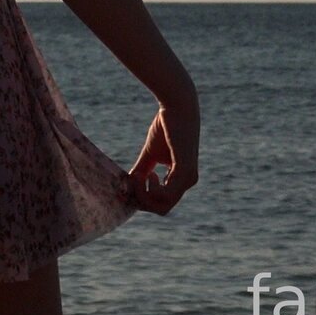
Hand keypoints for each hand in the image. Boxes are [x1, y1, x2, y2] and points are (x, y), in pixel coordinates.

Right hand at [126, 94, 198, 214]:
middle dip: (141, 199)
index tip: (129, 182)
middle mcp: (188, 181)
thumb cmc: (165, 126)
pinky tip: (146, 174)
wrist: (177, 106)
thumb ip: (142, 171)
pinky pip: (166, 196)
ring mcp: (189, 178)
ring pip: (162, 205)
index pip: (162, 202)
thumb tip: (127, 187)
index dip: (142, 198)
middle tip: (131, 180)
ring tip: (136, 176)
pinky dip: (150, 190)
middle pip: (161, 208)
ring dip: (143, 195)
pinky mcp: (185, 171)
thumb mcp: (150, 154)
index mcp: (182, 178)